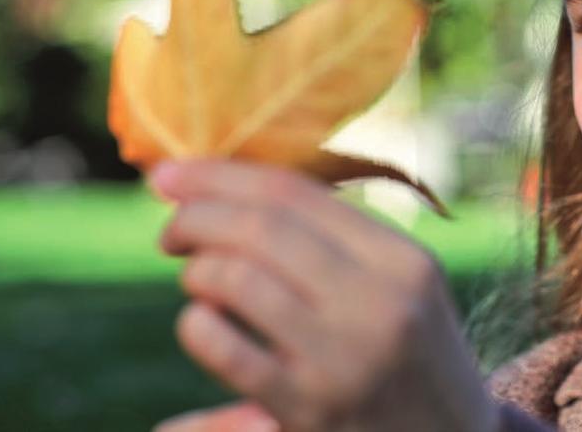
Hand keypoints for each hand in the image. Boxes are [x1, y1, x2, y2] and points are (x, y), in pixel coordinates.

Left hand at [149, 159, 500, 431]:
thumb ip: (336, 239)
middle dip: (195, 217)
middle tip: (171, 230)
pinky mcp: (310, 411)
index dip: (220, 175)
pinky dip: (197, 326)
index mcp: (402, 259)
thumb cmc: (412, 353)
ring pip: (237, 279)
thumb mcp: (403, 286)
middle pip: (260, 228)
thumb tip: (230, 191)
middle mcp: (379, 301)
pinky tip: (200, 324)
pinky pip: (226, 350)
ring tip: (196, 277)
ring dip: (197, 269)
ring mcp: (344, 359)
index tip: (169, 173)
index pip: (294, 193)